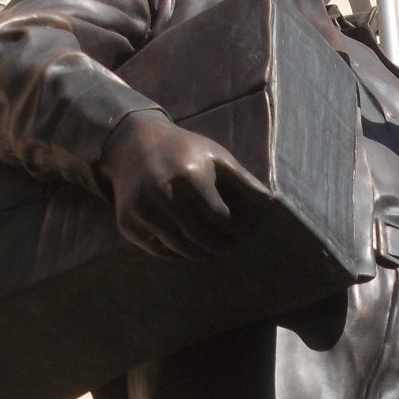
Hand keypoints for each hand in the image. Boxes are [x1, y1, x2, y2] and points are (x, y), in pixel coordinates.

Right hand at [99, 110, 266, 259]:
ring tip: (214, 249)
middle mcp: (162, 194)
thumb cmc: (183, 150)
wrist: (132, 144)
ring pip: (180, 248)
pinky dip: (178, 255)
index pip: (220, 217)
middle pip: (200, 237)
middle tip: (232, 247)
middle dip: (222, 246)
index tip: (247, 233)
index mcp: (188, 176)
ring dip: (202, 254)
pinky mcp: (127, 223)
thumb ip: (243, 180)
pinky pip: (158, 250)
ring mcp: (142, 211)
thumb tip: (271, 204)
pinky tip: (191, 249)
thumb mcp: (215, 155)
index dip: (237, 229)